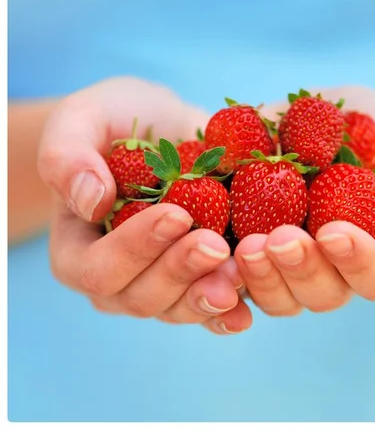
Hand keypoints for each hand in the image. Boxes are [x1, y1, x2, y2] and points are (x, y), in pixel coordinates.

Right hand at [37, 77, 251, 333]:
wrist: (164, 130)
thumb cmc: (115, 125)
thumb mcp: (83, 120)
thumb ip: (68, 156)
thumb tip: (91, 201)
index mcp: (78, 250)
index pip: (98, 268)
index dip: (135, 249)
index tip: (176, 214)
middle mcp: (118, 280)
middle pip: (142, 297)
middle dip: (180, 271)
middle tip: (214, 245)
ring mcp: (160, 287)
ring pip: (179, 309)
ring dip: (208, 294)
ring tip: (238, 271)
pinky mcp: (197, 282)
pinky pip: (209, 311)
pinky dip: (229, 313)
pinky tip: (247, 309)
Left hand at [234, 86, 374, 315]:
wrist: (324, 119)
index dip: (357, 262)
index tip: (333, 230)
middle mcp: (333, 270)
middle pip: (323, 294)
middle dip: (302, 270)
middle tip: (281, 238)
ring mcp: (288, 268)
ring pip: (278, 298)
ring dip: (262, 278)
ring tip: (246, 244)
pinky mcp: (251, 255)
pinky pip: (235, 279)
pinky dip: (223, 272)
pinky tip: (210, 246)